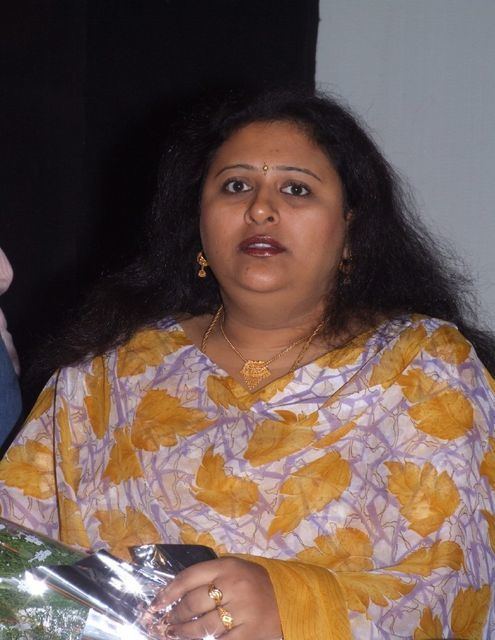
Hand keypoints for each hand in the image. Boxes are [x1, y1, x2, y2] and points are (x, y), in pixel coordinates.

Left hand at [145, 556, 282, 638]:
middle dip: (175, 615)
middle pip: (192, 603)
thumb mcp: (235, 570)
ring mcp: (242, 611)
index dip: (168, 591)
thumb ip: (210, 577)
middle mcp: (234, 585)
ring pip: (201, 626)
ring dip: (183, 633)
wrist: (290, 599)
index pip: (189, 577)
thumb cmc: (256, 584)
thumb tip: (174, 594)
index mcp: (228, 566)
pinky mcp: (248, 634)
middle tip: (167, 622)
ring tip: (174, 634)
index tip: (155, 604)